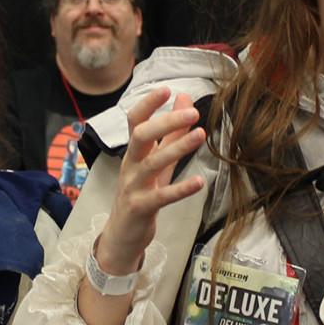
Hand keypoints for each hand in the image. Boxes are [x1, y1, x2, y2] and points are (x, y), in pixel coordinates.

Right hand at [95, 89, 206, 276]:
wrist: (122, 235)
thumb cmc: (141, 194)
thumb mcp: (157, 163)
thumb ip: (171, 134)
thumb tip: (184, 101)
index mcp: (134, 152)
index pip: (134, 121)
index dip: (148, 104)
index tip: (167, 89)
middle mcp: (130, 166)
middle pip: (140, 136)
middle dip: (165, 122)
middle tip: (192, 113)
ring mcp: (133, 187)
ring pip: (152, 164)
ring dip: (177, 148)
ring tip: (201, 135)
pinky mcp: (141, 208)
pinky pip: (161, 197)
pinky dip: (180, 189)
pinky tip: (199, 182)